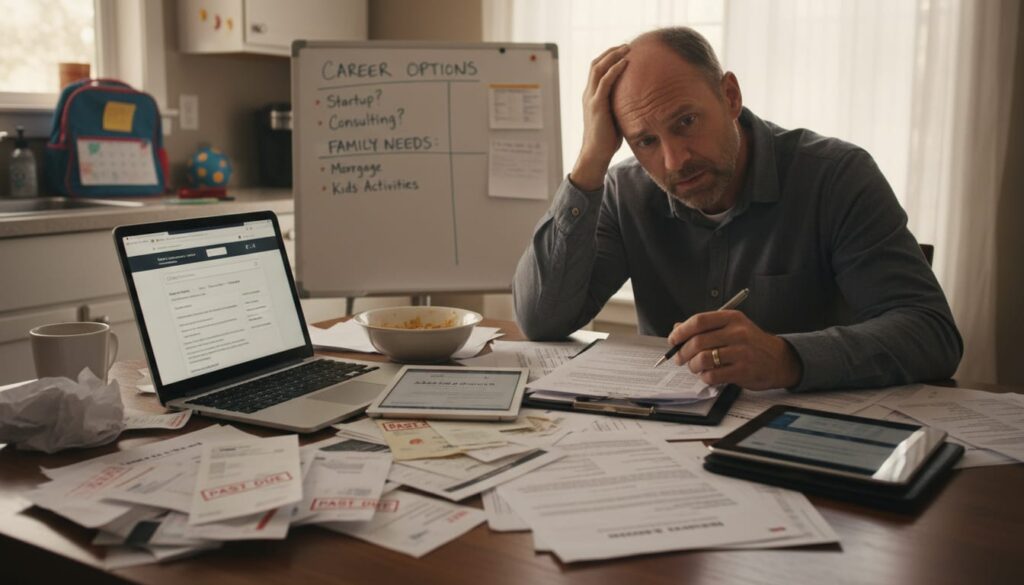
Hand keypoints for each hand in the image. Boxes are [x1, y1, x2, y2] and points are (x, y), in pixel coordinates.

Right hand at [569, 45, 629, 190]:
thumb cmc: (607, 139)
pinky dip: (614, 69)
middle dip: (611, 52)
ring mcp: (591, 99)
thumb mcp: (614, 116)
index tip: (623, 51)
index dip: (608, 58)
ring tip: (627, 49)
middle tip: (627, 46)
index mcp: (591, 96)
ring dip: (613, 56)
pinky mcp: (597, 106)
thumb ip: (620, 105)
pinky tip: (625, 63)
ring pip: (598, 68)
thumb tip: (638, 100)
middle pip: (595, 64)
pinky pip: (604, 82)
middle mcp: (588, 94)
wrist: (596, 154)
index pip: (596, 70)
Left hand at [667, 311, 802, 389]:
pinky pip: (712, 375)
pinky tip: (708, 375)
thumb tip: (677, 329)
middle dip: (683, 352)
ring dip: (693, 366)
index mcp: (732, 318)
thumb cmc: (751, 343)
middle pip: (697, 342)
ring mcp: (741, 352)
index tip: (673, 340)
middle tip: (679, 358)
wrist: (779, 360)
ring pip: (702, 359)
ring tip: (695, 367)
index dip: (681, 331)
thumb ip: (706, 327)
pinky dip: (705, 377)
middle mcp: (737, 332)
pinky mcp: (743, 370)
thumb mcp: (732, 328)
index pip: (699, 321)